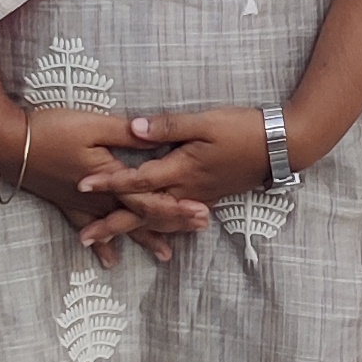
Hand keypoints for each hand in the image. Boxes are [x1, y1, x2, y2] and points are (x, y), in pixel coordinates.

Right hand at [17, 103, 193, 257]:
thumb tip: (158, 137)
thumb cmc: (50, 130)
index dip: (178, 207)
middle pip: (142, 216)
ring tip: (166, 255)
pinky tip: (111, 260)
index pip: (152, 199)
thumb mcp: (94, 125)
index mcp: (111, 179)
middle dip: (172, 224)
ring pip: (120, 227)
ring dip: (144, 239)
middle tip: (199, 231)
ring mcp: (84, 203)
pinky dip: (102, 245)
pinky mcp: (67, 202)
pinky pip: (90, 228)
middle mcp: (101, 198)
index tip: (203, 213)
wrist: (8, 145)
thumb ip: (127, 133)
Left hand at [75, 106, 277, 241]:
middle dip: (112, 224)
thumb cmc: (243, 129)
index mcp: (182, 170)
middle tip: (83, 237)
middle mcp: (186, 190)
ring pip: (158, 220)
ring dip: (131, 231)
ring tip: (107, 240)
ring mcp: (196, 197)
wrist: (280, 147)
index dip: (108, 182)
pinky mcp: (206, 197)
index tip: (81, 186)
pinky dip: (157, 228)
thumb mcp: (205, 121)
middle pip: (142, 212)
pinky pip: (174, 219)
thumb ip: (168, 126)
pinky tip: (148, 234)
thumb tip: (133, 130)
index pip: (138, 180)